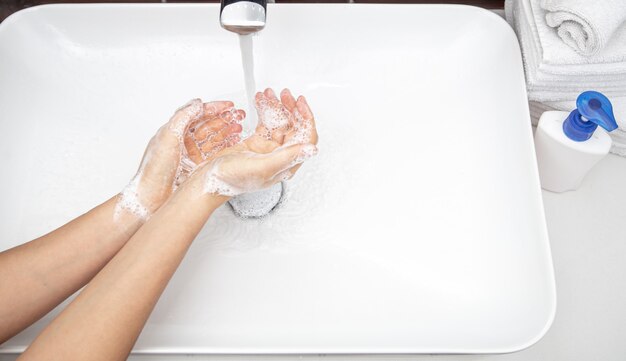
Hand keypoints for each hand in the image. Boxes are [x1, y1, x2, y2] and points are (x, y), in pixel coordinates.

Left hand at [116, 99, 242, 218]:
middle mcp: (183, 142)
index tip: (228, 106)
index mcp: (174, 131)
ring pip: (213, 139)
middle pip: (208, 126)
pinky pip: (215, 155)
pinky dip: (226, 148)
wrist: (151, 198)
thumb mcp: (167, 137)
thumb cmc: (154, 170)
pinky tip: (233, 144)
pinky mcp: (197, 168)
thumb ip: (182, 117)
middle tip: (239, 116)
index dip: (214, 108)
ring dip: (227, 133)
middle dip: (224, 119)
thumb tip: (197, 103)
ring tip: (239, 129)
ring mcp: (191, 156)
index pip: (198, 114)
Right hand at [185, 88, 318, 197]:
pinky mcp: (255, 143)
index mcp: (286, 164)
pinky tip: (259, 100)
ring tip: (269, 93)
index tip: (300, 102)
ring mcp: (267, 149)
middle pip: (294, 127)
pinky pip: (265, 122)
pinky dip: (263, 110)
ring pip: (279, 122)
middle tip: (283, 93)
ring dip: (276, 106)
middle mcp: (279, 156)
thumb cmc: (231, 179)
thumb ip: (287, 157)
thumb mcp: (262, 167)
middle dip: (290, 108)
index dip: (306, 118)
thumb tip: (311, 149)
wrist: (207, 179)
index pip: (306, 138)